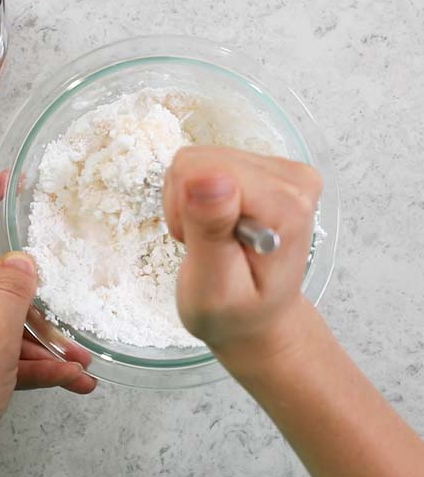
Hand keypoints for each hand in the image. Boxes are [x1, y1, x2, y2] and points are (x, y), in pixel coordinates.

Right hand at [163, 145, 322, 364]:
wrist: (257, 316)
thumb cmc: (235, 312)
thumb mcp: (213, 287)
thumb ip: (211, 232)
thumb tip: (207, 177)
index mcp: (285, 205)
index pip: (202, 171)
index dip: (185, 212)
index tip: (201, 246)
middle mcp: (292, 178)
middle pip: (199, 161)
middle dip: (187, 207)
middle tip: (204, 246)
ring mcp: (281, 169)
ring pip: (197, 160)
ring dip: (189, 204)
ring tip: (209, 241)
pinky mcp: (265, 166)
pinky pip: (204, 164)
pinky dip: (195, 199)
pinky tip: (212, 227)